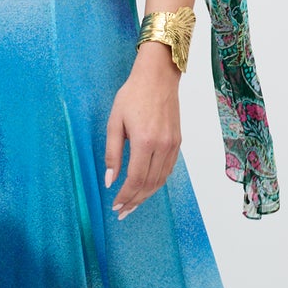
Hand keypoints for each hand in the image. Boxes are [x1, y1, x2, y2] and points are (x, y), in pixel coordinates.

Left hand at [104, 40, 181, 217]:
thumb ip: (112, 153)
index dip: (126, 196)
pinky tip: (147, 186)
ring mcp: (173, 145)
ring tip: (133, 203)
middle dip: (135, 200)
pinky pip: (168, 169)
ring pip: (161, 179)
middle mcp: (162, 146)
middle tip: (123, 211)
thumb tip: (110, 180)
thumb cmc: (132, 95)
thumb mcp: (115, 122)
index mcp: (144, 142)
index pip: (136, 179)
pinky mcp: (177, 141)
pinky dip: (157, 182)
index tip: (116, 206)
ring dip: (147, 195)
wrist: (158, 76)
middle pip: (150, 184)